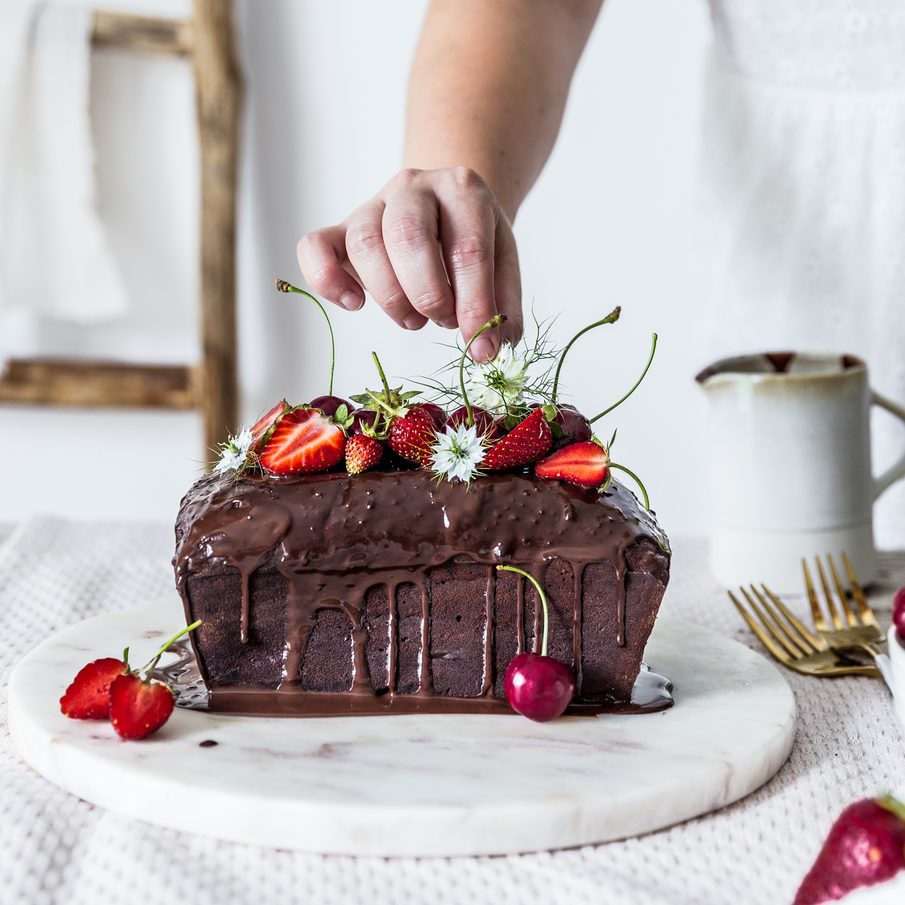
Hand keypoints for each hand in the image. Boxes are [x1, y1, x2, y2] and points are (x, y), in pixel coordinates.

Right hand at [297, 167, 521, 361]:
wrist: (444, 205)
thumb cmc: (470, 238)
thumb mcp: (501, 262)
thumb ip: (502, 306)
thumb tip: (491, 350)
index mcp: (463, 190)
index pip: (467, 249)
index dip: (474, 305)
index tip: (480, 347)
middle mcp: (414, 187)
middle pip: (407, 235)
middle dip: (428, 294)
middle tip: (441, 321)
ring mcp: (373, 205)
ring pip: (364, 243)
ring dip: (389, 296)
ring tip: (413, 320)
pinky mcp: (341, 228)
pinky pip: (316, 247)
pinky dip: (328, 279)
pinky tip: (355, 304)